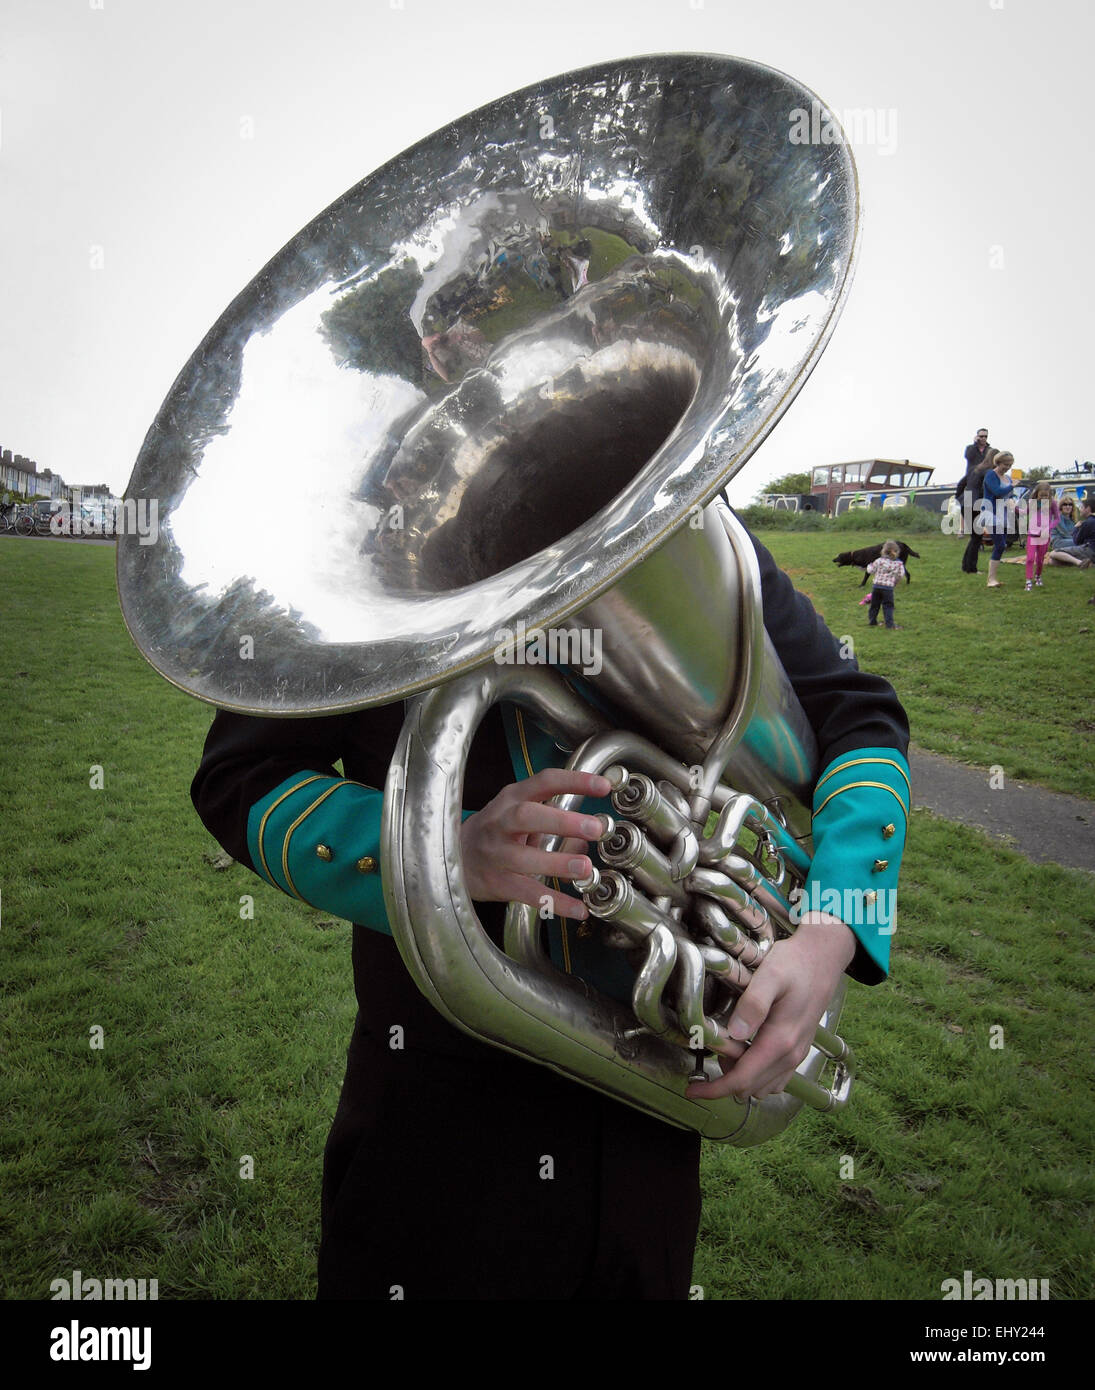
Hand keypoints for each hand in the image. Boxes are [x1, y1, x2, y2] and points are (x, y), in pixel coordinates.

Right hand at [460, 768, 611, 921]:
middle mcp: (501, 822)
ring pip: (523, 858)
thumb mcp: (520, 816)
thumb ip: (554, 823)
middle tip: (594, 828)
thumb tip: (585, 840)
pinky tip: (577, 908)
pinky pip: (527, 893)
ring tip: (585, 868)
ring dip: (557, 863)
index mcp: (512, 799)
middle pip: (527, 816)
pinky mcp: (496, 882)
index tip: (603, 786)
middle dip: (562, 821)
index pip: (544, 782)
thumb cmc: (496, 833)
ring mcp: (496, 853)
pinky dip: (554, 902)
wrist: (453, 857)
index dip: (574, 781)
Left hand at [685, 912, 856, 1101]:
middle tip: (708, 1051)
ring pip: (763, 1086)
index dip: (715, 1089)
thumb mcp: (770, 975)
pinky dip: (757, 1074)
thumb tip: (735, 1034)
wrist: (824, 956)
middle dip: (724, 1080)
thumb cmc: (795, 963)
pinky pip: (776, 1078)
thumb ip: (753, 1005)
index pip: (743, 1080)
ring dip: (741, 1077)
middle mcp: (791, 1055)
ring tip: (725, 1048)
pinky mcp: (799, 1049)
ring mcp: (797, 1054)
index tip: (692, 1090)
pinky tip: (745, 1050)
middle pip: (750, 1087)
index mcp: (780, 1041)